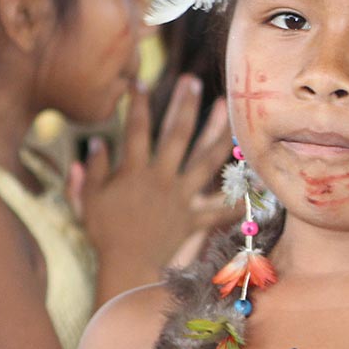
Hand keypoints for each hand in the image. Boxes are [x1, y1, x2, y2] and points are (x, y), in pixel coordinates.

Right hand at [69, 75, 231, 294]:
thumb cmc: (103, 233)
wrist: (125, 266)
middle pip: (176, 135)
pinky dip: (240, 202)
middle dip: (184, 106)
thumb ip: (88, 171)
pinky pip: (220, 210)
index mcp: (134, 172)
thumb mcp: (86, 200)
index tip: (139, 82)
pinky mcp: (194, 218)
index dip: (138, 105)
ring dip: (218, 134)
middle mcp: (162, 179)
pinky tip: (261, 188)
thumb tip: (96, 142)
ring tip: (228, 111)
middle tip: (192, 82)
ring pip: (205, 161)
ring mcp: (181, 197)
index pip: (136, 130)